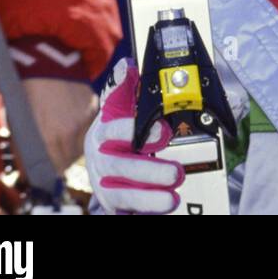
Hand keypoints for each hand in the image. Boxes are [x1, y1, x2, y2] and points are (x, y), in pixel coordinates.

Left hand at [23, 77, 97, 172]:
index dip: (48, 172)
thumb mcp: (18, 122)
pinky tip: (70, 121)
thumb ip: (25, 148)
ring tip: (61, 137)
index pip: (54, 169)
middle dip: (59, 161)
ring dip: (72, 148)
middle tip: (51, 155)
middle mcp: (70, 132)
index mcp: (48, 137)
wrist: (49, 63)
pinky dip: (80, 131)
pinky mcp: (93, 110)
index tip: (44, 171)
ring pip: (81, 147)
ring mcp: (84, 121)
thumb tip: (28, 169)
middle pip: (69, 161)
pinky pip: (88, 131)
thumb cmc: (27, 91)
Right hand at [83, 59, 183, 213]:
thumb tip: (128, 65)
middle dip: (148, 171)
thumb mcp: (120, 110)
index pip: (114, 130)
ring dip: (148, 199)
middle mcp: (102, 160)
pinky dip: (144, 213)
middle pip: (121, 167)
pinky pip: (126, 212)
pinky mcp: (113, 206)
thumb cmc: (118, 137)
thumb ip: (126, 89)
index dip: (133, 129)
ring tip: (172, 199)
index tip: (161, 132)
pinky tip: (164, 210)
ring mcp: (106, 186)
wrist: (103, 167)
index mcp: (104, 133)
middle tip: (176, 172)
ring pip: (123, 195)